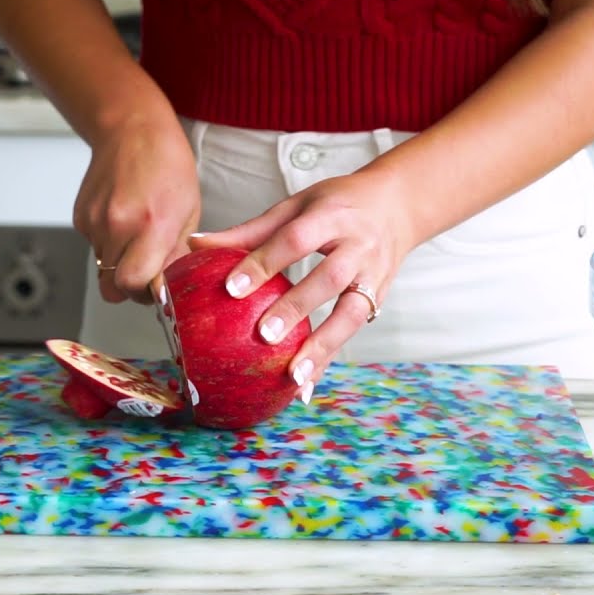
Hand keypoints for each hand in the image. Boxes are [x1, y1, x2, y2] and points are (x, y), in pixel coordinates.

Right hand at [75, 116, 200, 304]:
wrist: (132, 130)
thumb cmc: (166, 164)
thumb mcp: (189, 212)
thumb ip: (177, 254)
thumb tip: (168, 287)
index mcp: (151, 225)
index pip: (134, 284)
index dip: (145, 293)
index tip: (156, 287)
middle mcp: (117, 225)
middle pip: (112, 287)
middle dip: (130, 287)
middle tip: (146, 272)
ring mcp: (94, 221)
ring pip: (102, 270)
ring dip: (119, 263)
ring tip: (136, 234)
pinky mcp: (80, 217)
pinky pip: (93, 248)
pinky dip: (108, 244)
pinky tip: (122, 220)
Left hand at [188, 166, 417, 399]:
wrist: (398, 205)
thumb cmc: (337, 205)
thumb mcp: (296, 206)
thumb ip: (250, 231)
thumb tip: (195, 245)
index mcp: (332, 216)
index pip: (297, 239)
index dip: (264, 262)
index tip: (231, 288)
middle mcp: (359, 246)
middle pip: (330, 278)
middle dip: (298, 307)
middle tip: (263, 335)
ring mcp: (375, 274)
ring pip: (352, 313)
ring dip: (323, 347)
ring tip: (292, 377)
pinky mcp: (381, 298)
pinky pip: (354, 333)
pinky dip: (329, 361)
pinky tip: (305, 389)